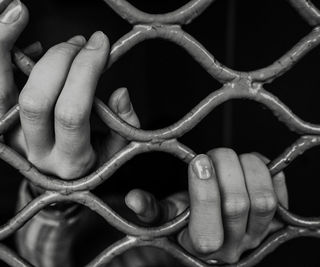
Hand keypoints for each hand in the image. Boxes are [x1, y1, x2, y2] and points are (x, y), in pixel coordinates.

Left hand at [0, 0, 139, 179]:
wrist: (54, 188)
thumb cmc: (90, 166)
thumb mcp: (116, 154)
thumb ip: (124, 126)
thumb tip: (118, 93)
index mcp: (70, 161)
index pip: (72, 112)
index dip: (86, 71)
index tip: (102, 43)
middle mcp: (34, 150)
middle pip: (36, 98)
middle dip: (60, 59)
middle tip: (80, 42)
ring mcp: (11, 136)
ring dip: (4, 45)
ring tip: (19, 12)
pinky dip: (0, 53)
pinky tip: (18, 34)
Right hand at [125, 149, 287, 263]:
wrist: (215, 230)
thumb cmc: (187, 220)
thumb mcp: (165, 215)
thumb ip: (149, 208)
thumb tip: (132, 198)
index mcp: (203, 247)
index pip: (209, 227)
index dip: (204, 189)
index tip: (198, 161)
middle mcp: (235, 247)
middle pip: (238, 205)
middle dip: (225, 169)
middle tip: (213, 154)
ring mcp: (260, 234)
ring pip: (265, 200)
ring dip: (249, 168)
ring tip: (232, 157)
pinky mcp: (278, 220)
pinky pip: (282, 193)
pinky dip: (268, 172)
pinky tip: (249, 165)